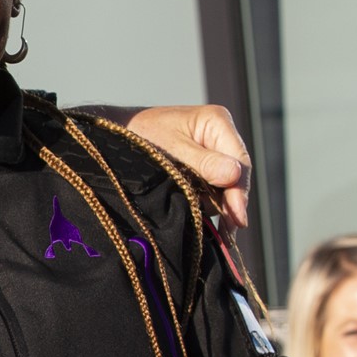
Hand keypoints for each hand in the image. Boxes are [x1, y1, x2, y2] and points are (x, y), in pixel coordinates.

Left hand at [118, 104, 252, 229]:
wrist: (117, 137)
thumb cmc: (141, 134)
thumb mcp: (171, 148)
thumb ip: (203, 162)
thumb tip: (233, 175)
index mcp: (217, 122)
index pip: (240, 161)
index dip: (239, 192)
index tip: (237, 217)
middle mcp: (219, 138)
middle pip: (236, 177)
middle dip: (230, 204)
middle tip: (228, 234)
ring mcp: (211, 155)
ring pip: (224, 188)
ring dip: (215, 206)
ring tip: (201, 220)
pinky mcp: (201, 170)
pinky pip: (211, 191)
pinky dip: (205, 205)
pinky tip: (202, 223)